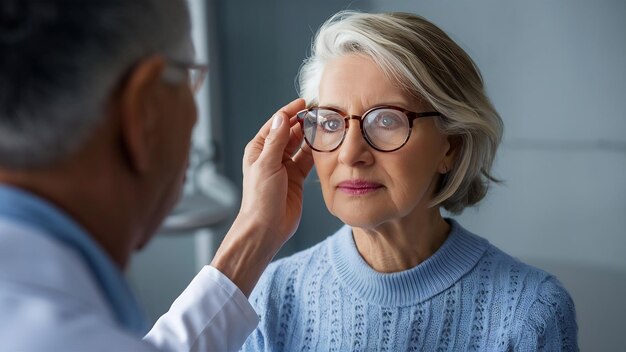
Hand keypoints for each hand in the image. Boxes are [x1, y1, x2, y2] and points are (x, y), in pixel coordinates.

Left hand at [211, 98, 313, 295]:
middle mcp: (271, 156)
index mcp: (259, 149)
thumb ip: (276, 140)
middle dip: (303, 121)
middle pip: (290, 132)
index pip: (276, 124)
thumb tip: (282, 117)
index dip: (290, 112)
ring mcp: (285, 167)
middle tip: (321, 112)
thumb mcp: (267, 165)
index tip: (305, 102)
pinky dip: (316, 152)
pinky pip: (308, 160)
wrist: (266, 228)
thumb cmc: (260, 199)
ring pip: (301, 145)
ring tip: (326, 125)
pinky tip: (325, 144)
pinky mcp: (296, 178)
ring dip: (311, 136)